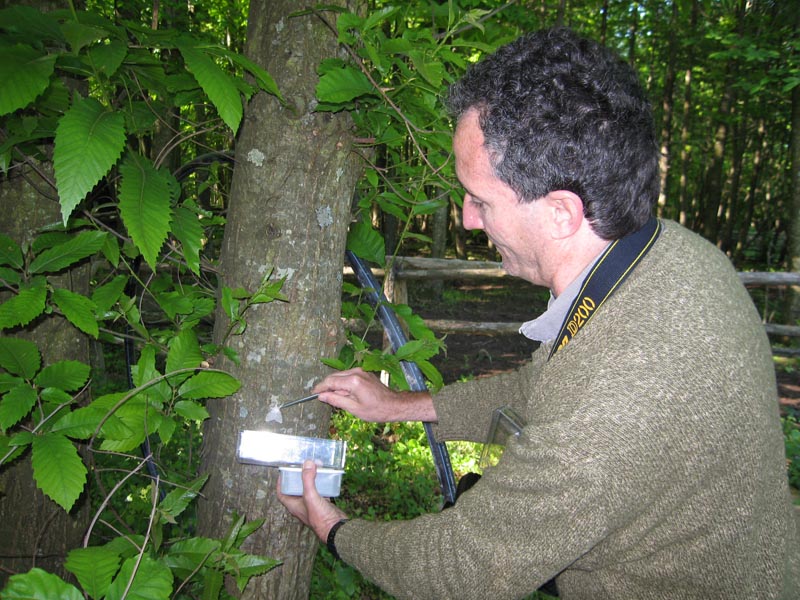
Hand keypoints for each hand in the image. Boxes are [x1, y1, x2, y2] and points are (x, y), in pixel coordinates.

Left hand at [277, 460, 347, 541]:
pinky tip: (326, 477)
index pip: (282, 493)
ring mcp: (312, 505)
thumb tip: (307, 463)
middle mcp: (301, 505)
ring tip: (315, 468)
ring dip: (311, 478)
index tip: (284, 471)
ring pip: (309, 489)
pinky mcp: (322, 504)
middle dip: (299, 476)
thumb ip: (308, 479)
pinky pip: (320, 491)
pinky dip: (322, 483)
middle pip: (296, 488)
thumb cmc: (320, 518)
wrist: (336, 528)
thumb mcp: (311, 496)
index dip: (281, 482)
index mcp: (293, 505)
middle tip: (303, 466)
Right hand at [313, 367, 436, 422]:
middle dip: (327, 386)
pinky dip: (343, 383)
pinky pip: (348, 376)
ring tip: (335, 398)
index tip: (313, 393)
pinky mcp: (364, 373)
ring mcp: (361, 371)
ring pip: (341, 376)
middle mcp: (356, 372)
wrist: (394, 405)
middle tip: (321, 397)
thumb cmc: (376, 410)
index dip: (320, 388)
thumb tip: (321, 396)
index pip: (330, 381)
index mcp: (353, 381)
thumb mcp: (353, 408)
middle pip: (334, 376)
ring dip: (335, 385)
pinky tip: (344, 394)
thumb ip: (336, 400)